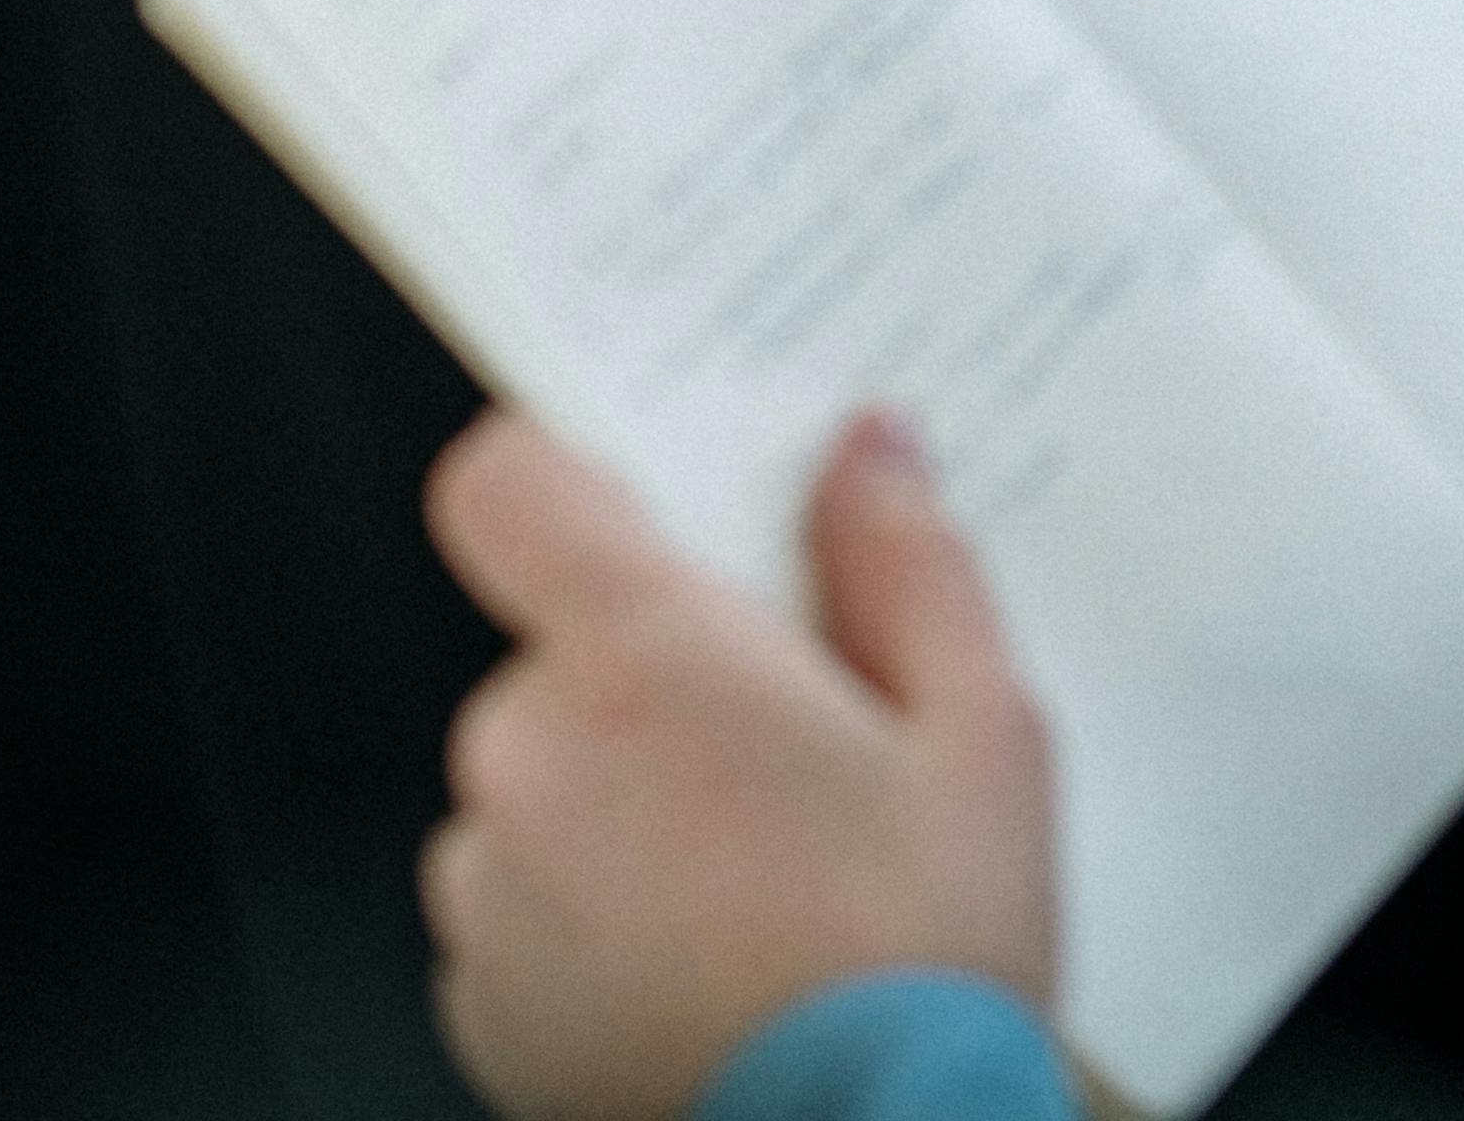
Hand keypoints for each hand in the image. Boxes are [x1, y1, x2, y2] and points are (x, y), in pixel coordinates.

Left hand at [421, 408, 1056, 1120]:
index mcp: (644, 663)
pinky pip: (519, 906)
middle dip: (650, 676)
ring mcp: (492, 900)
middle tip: (781, 744)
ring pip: (536, 784)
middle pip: (551, 649)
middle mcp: (532, 766)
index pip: (505, 485)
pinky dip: (590, 916)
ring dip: (615, 803)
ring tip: (755, 876)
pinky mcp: (483, 1012)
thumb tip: (869, 450)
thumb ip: (909, 562)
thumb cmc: (920, 975)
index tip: (635, 502)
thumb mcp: (981, 734)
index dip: (561, 473)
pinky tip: (707, 958)